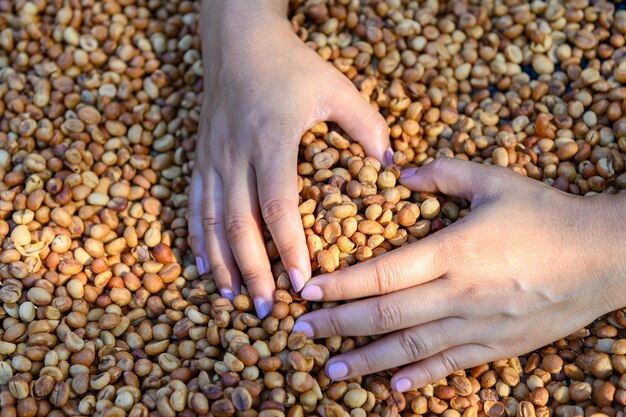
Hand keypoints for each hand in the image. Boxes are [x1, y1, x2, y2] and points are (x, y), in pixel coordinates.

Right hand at [188, 1, 389, 316]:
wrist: (237, 41)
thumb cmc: (291, 65)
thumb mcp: (335, 87)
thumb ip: (365, 123)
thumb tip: (391, 164)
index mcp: (272, 138)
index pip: (278, 203)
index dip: (289, 246)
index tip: (303, 283)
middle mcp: (236, 152)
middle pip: (239, 222)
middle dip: (253, 270)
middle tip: (266, 309)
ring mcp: (213, 156)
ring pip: (211, 219)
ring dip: (222, 262)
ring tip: (232, 298)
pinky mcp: (200, 156)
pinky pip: (193, 203)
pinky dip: (196, 238)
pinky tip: (203, 266)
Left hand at [293, 158, 625, 390]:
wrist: (604, 257)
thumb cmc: (547, 214)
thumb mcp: (495, 181)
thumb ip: (443, 173)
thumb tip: (399, 173)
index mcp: (453, 252)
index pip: (381, 274)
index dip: (340, 284)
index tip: (308, 291)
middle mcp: (459, 294)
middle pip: (384, 315)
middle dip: (337, 325)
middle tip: (299, 332)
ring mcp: (478, 326)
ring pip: (410, 348)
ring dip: (366, 361)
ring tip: (330, 371)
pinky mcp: (498, 346)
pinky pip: (450, 366)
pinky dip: (418, 377)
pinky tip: (392, 386)